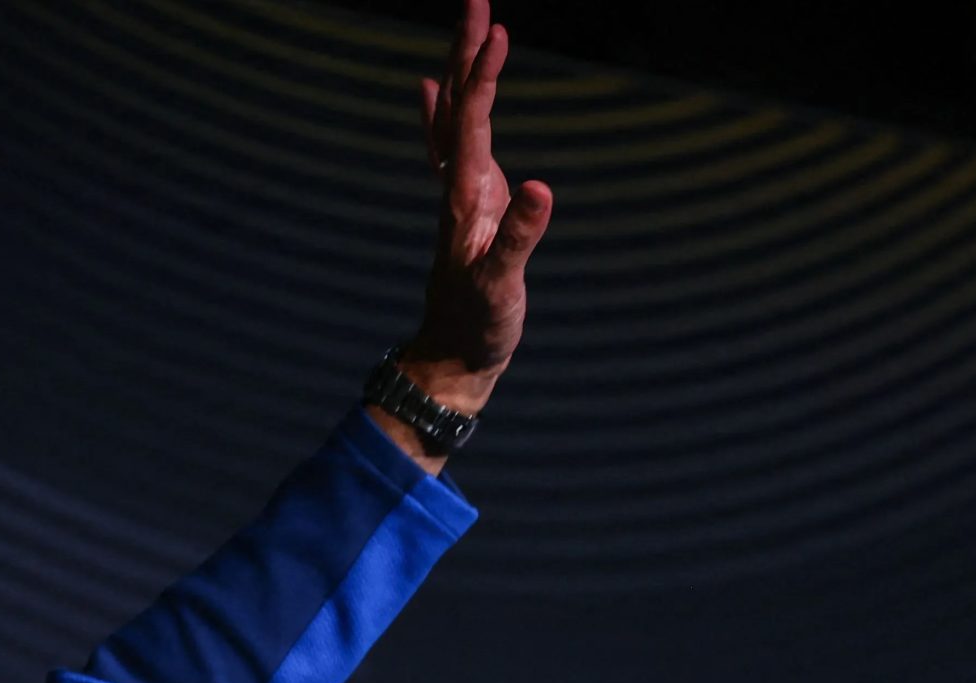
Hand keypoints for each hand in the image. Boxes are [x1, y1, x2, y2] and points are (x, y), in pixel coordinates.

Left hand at [402, 0, 551, 411]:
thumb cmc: (477, 326)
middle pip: (458, 106)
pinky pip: (454, 146)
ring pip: (457, 119)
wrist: (451, 356)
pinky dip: (447, 112)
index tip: (495, 31)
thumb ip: (519, 239)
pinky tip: (435, 89)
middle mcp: (457, 188)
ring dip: (463, 71)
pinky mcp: (470, 207)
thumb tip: (540, 189)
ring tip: (471, 27)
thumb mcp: (501, 286)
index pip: (471, 122)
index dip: (482, 76)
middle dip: (467, 52)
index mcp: (464, 199)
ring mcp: (461, 194)